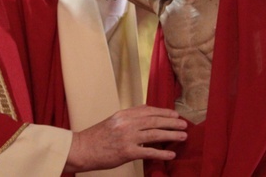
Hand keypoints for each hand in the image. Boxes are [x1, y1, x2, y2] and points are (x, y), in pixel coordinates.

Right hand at [64, 105, 186, 172]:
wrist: (81, 149)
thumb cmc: (96, 137)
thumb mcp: (113, 121)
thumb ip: (129, 117)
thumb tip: (146, 112)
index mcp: (124, 114)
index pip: (149, 110)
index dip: (164, 112)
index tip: (175, 114)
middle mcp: (126, 123)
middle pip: (155, 120)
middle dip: (172, 122)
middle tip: (184, 124)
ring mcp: (127, 137)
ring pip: (155, 134)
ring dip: (171, 135)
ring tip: (183, 136)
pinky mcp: (127, 152)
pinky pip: (148, 152)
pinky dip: (162, 153)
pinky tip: (171, 154)